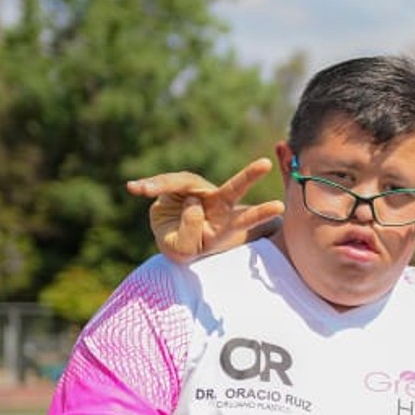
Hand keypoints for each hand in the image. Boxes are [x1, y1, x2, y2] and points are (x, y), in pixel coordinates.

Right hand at [127, 158, 284, 262]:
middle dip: (249, 176)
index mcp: (225, 227)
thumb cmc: (184, 247)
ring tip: (141, 189)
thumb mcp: (184, 251)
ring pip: (187, 182)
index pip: (245, 220)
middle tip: (267, 163)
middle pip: (233, 189)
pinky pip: (164, 184)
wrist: (171, 236)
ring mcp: (201, 192)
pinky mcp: (184, 184)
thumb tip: (195, 201)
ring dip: (162, 183)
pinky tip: (134, 188)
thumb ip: (190, 232)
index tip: (280, 207)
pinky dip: (149, 186)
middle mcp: (218, 206)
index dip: (260, 213)